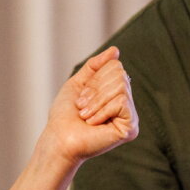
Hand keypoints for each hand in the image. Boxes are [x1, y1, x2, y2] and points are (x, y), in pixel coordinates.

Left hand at [40, 46, 138, 166]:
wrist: (59, 138)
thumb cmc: (65, 115)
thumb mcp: (79, 83)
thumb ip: (96, 66)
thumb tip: (115, 51)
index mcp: (116, 94)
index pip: (116, 66)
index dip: (95, 78)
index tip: (82, 97)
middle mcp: (127, 105)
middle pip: (120, 74)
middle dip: (95, 89)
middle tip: (82, 107)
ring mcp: (131, 117)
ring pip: (121, 87)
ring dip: (96, 101)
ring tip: (86, 116)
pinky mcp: (131, 128)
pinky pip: (122, 102)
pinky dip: (102, 110)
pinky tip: (93, 123)